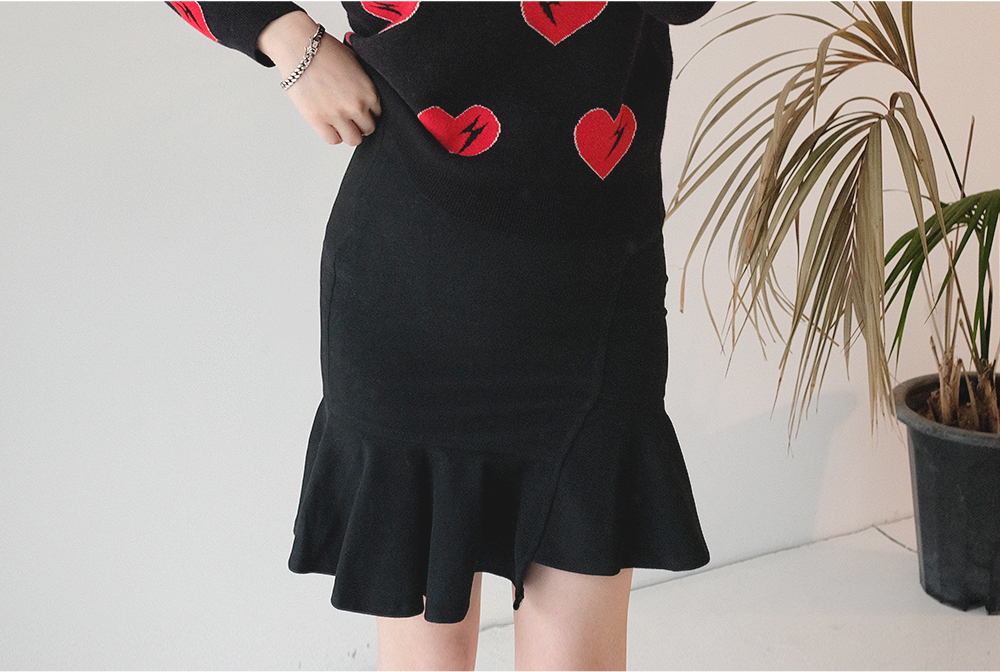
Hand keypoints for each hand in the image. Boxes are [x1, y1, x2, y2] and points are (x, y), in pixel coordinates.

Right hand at [258, 11, 380, 145]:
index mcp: (368, 92)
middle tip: (350, 117)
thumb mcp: (356, 64)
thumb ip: (364, 84)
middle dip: (360, 124)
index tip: (360, 110)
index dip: (368, 112)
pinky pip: (332, 140)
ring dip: (348, 133)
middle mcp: (356, 105)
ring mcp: (337, 114)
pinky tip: (329, 125)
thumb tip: (365, 96)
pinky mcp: (318, 119)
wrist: (300, 48)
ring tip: (339, 123)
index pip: (377, 114)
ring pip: (353, 139)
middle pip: (368, 129)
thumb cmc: (325, 51)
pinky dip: (332, 135)